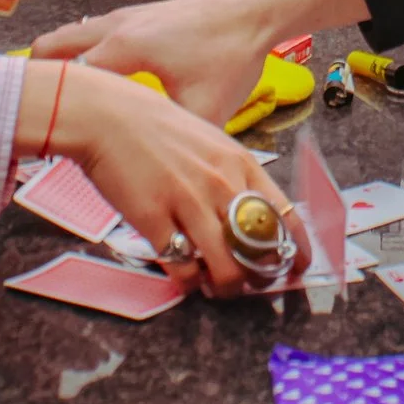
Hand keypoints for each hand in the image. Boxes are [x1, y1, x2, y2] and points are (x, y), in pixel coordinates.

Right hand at [26, 61, 298, 294]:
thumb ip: (231, 176)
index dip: (295, 250)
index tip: (295, 267)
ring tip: (215, 287)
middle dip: (258, 276)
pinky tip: (184, 278)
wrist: (107, 116)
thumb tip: (247, 216)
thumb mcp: (209, 142)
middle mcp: (222, 185)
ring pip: (226, 269)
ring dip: (225, 287)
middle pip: (260, 251)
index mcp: (240, 164)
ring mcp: (189, 202)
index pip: (285, 216)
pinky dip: (188, 282)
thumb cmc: (157, 129)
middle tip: (247, 282)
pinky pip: (183, 267)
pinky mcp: (155, 219)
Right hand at [35, 0, 368, 126]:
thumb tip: (157, 182)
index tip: (34, 133)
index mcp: (123, 48)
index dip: (48, 108)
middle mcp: (114, 28)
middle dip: (37, 82)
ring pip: (67, 39)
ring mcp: (122, 18)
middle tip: (36, 117)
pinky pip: (89, 36)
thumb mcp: (205, 108)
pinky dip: (79, 55)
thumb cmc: (231, 56)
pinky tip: (97, 85)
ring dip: (57, 66)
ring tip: (59, 104)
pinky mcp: (135, 17)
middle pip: (49, 50)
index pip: (63, 78)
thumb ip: (173, 143)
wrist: (252, 12)